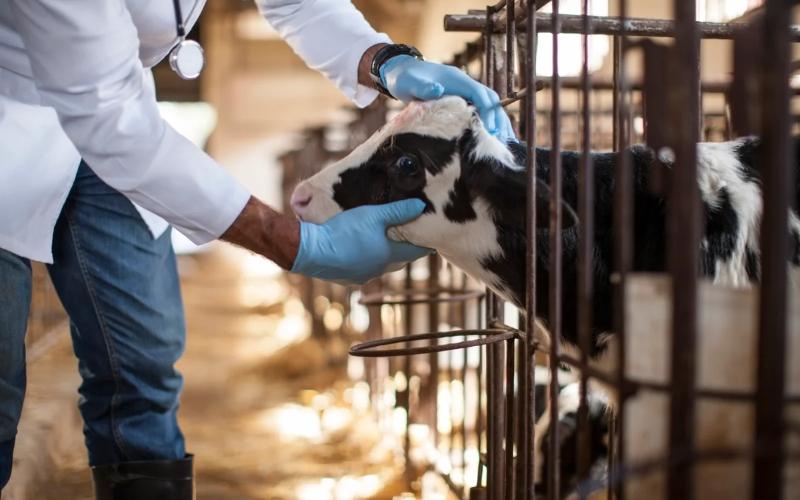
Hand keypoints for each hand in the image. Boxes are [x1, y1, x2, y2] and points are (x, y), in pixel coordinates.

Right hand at [291, 199, 430, 284]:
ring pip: (382, 266)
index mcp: (389, 255)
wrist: (312, 251)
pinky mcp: (348, 279)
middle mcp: (380, 269)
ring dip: (385, 256)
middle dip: (405, 250)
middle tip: (409, 238)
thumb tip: (420, 206)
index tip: (431, 240)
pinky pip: (364, 270)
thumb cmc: (344, 231)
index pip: (416, 252)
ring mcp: (364, 276)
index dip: (424, 245)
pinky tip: (360, 251)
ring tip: (384, 243)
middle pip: (400, 260)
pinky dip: (366, 261)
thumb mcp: (373, 215)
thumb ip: (398, 211)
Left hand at [380, 55, 515, 140]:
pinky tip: (491, 139)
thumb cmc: (405, 78)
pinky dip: (488, 124)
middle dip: (499, 119)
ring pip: (488, 107)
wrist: (400, 72)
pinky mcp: (460, 101)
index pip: (480, 94)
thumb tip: (437, 89)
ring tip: (504, 143)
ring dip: (497, 123)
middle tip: (503, 141)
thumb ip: (423, 87)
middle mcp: (464, 85)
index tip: (491, 129)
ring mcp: (464, 93)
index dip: (488, 111)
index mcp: (457, 80)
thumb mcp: (410, 82)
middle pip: (490, 101)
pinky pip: (479, 112)